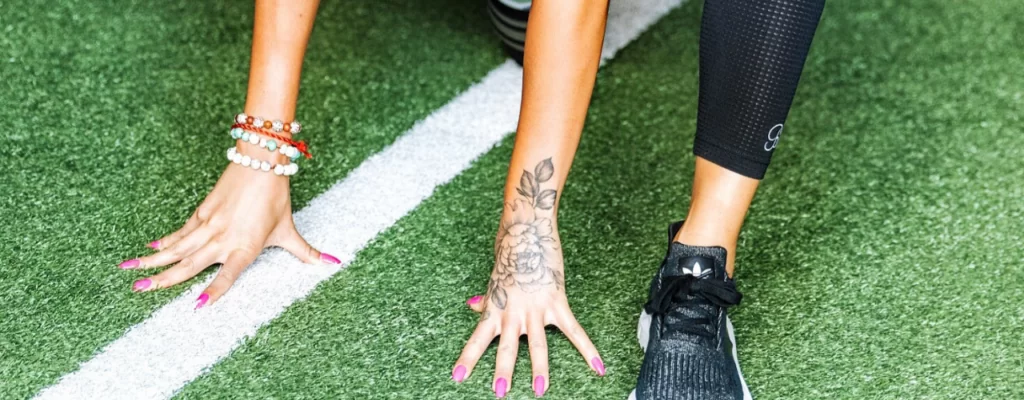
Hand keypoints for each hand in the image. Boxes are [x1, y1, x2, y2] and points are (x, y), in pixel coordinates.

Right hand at [118, 147, 337, 308]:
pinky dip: (164, 240)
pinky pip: (180, 231)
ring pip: (177, 247)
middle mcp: (223, 239)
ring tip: (129, 269)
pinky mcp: (203, 211)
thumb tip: (334, 264)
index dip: (213, 291)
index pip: (227, 275)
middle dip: (162, 278)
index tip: (196, 307)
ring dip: (153, 260)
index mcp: (245, 247)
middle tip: (137, 289)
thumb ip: (307, 253)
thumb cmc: (277, 198)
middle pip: (188, 263)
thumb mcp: (290, 230)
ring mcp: (209, 224)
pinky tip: (149, 248)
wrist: (261, 161)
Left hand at [453, 198, 603, 397]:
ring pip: (537, 345)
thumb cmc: (508, 249)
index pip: (477, 338)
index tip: (457, 377)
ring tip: (539, 390)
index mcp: (494, 307)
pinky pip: (573, 331)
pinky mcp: (557, 302)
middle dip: (503, 371)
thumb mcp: (493, 277)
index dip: (467, 358)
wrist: (527, 230)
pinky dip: (587, 350)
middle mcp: (512, 312)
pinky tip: (598, 368)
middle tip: (499, 392)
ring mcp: (535, 308)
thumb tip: (472, 306)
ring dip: (538, 369)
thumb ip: (486, 298)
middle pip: (506, 347)